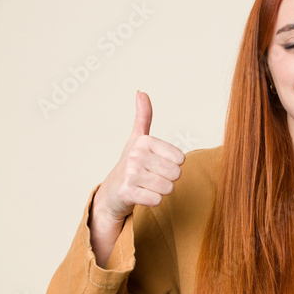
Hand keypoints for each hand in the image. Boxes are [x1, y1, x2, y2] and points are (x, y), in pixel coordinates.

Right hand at [92, 91, 185, 225]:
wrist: (112, 192)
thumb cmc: (130, 164)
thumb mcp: (137, 139)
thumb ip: (143, 117)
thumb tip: (141, 92)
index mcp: (144, 141)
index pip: (181, 159)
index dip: (172, 165)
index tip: (156, 165)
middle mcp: (136, 155)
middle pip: (176, 174)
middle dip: (167, 179)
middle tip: (152, 177)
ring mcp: (131, 173)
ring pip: (168, 188)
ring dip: (160, 191)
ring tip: (147, 186)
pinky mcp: (128, 192)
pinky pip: (157, 200)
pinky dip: (153, 201)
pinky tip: (141, 195)